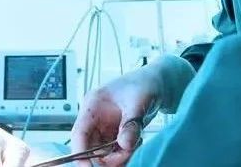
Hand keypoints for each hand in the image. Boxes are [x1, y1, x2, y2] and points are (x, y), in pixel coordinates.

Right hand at [70, 57, 192, 166]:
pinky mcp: (115, 134)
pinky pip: (114, 152)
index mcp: (93, 105)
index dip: (81, 154)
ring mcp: (105, 127)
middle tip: (125, 156)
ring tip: (136, 144)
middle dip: (106, 158)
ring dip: (118, 156)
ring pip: (104, 152)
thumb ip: (130, 125)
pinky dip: (125, 153)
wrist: (161, 83)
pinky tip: (137, 142)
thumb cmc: (145, 83)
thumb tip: (125, 145)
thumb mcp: (138, 102)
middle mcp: (95, 118)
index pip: (79, 134)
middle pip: (91, 147)